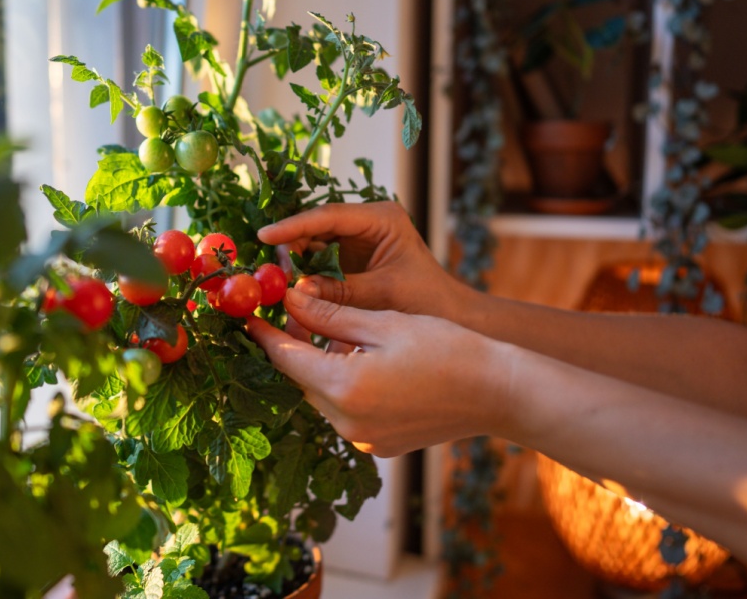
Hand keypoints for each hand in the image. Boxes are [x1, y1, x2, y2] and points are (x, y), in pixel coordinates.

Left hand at [246, 288, 518, 456]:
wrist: (499, 393)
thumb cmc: (448, 350)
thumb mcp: (384, 322)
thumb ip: (331, 314)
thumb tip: (290, 300)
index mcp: (344, 388)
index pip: (286, 358)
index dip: (264, 335)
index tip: (247, 316)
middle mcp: (346, 423)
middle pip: (303, 379)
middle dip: (296, 346)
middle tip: (297, 311)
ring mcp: (363, 439)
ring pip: (324, 395)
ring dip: (322, 366)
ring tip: (337, 331)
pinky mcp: (379, 446)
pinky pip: (348, 411)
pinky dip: (346, 385)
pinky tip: (364, 361)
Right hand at [258, 201, 459, 320]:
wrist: (450, 316)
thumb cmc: (427, 301)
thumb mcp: (382, 295)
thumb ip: (339, 293)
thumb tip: (294, 292)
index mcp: (381, 218)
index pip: (328, 215)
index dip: (294, 226)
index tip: (265, 236)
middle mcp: (365, 222)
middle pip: (315, 228)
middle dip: (291, 249)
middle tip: (270, 275)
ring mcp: (356, 239)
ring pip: (311, 244)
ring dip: (294, 265)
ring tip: (278, 287)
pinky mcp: (349, 259)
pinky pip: (318, 262)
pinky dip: (304, 277)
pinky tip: (292, 292)